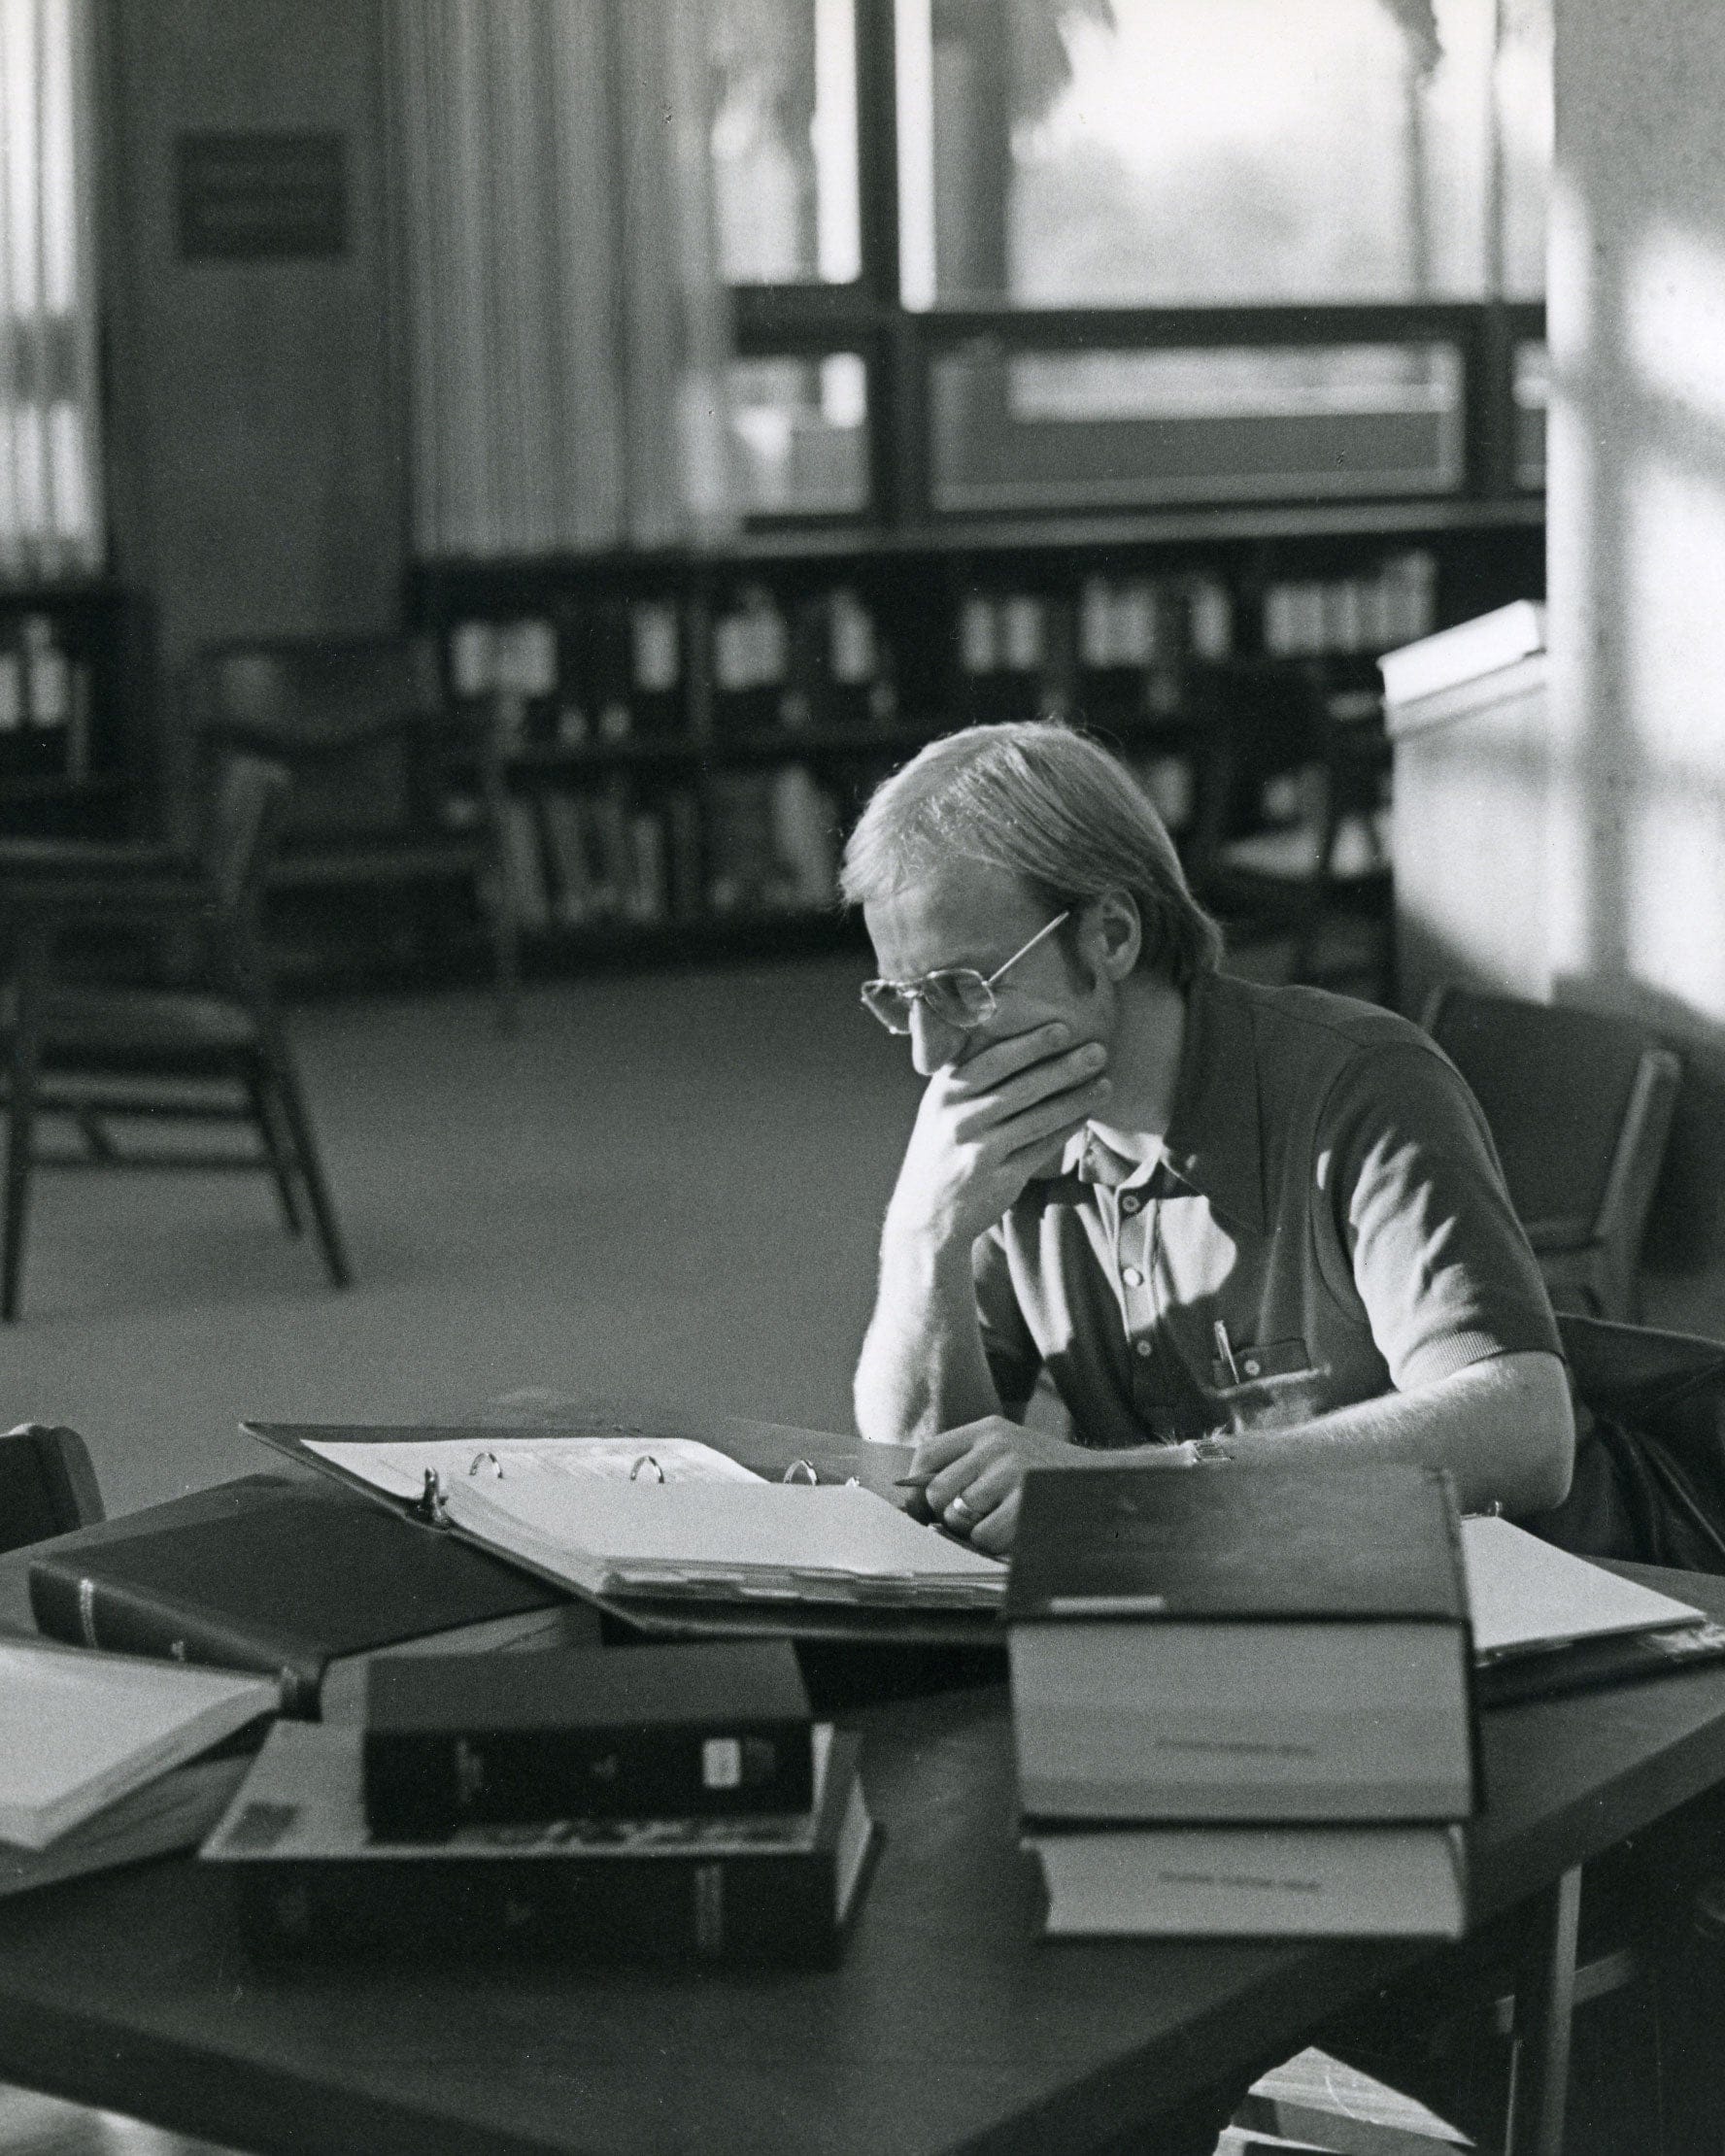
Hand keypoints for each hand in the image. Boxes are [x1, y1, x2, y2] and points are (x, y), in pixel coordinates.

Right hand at [884, 1023, 1109, 1253]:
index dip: (1030, 1044)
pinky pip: (1041, 1148)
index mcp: (944, 1093)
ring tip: (1105, 1084)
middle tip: (1098, 1051)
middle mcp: (959, 1120)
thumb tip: (1013, 1036)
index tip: (1063, 1029)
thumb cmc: (941, 1148)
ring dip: (1075, 1099)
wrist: (925, 1214)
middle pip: (1021, 1088)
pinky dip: (1066, 1130)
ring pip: (1037, 1119)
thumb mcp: (939, 1108)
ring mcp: (979, 1151)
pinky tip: (1085, 1115)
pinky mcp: (999, 1179)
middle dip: (1064, 1067)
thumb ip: (967, 1076)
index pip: (992, 1061)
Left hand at [905, 1416, 1085, 1555]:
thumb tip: (916, 1501)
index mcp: (988, 1430)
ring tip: (999, 1521)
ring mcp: (1013, 1471)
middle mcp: (996, 1444)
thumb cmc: (1046, 1476)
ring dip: (973, 1530)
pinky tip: (1014, 1530)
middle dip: (947, 1514)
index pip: (929, 1452)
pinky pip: (983, 1535)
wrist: (1103, 1483)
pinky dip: (993, 1543)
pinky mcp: (1027, 1500)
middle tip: (972, 1518)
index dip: (915, 1485)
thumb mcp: (1008, 1453)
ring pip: (958, 1516)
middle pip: (937, 1490)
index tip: (920, 1506)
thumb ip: (968, 1466)